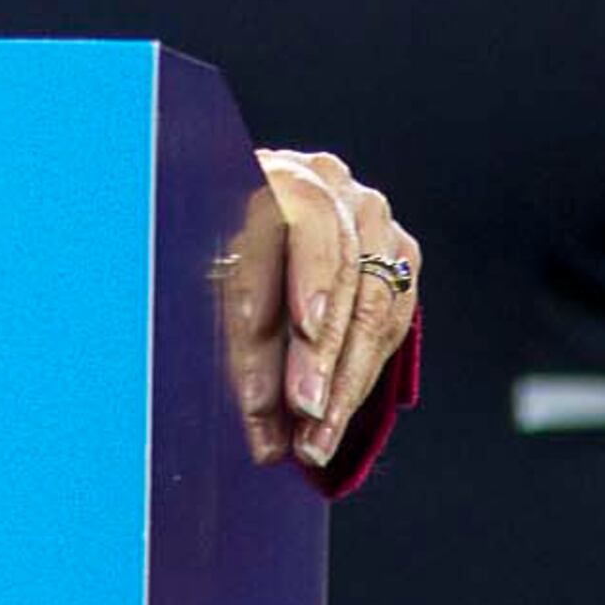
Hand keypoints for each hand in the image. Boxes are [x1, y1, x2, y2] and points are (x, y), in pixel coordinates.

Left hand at [220, 147, 420, 469]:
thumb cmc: (209, 245)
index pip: (302, 218)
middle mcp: (328, 181)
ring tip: (315, 438)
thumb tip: (258, 425)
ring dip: (344, 380)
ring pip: (372, 304)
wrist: (246, 218)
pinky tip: (335, 414)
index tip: (304, 329)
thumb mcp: (205, 275)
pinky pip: (391, 321)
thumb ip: (233, 336)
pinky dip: (360, 373)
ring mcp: (370, 216)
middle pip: (342, 270)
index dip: (306, 275)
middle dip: (322, 352)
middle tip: (304, 410)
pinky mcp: (398, 253)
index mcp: (271, 167)